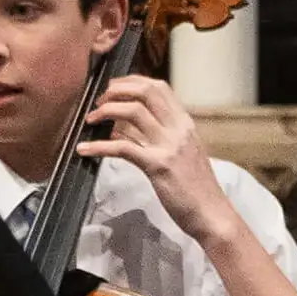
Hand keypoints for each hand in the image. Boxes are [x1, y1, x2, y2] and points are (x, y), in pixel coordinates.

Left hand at [81, 74, 240, 247]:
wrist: (212, 214)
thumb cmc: (197, 188)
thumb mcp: (185, 153)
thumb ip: (162, 136)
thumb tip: (128, 127)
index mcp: (185, 124)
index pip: (159, 88)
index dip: (132, 81)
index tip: (114, 88)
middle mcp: (178, 129)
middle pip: (145, 92)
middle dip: (117, 90)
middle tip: (100, 101)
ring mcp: (168, 146)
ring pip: (132, 112)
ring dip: (105, 111)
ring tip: (90, 120)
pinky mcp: (157, 165)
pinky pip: (122, 148)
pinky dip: (98, 147)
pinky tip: (84, 150)